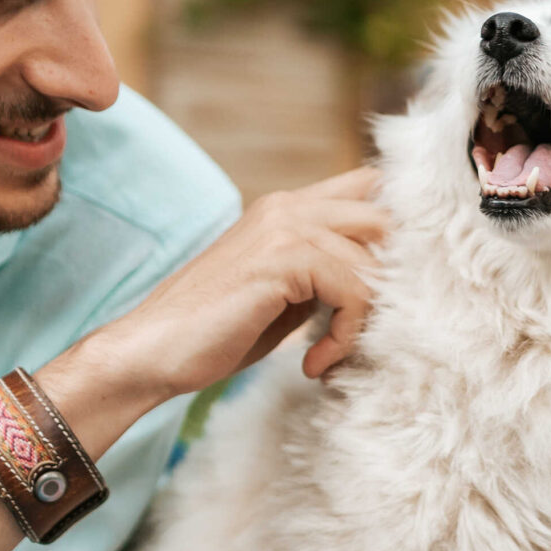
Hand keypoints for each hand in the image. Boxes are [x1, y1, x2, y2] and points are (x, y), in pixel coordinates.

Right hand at [71, 167, 387, 406]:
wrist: (152, 352)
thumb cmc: (216, 333)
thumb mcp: (286, 295)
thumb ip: (326, 274)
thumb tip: (387, 281)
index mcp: (288, 207)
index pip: (370, 187)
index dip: (397, 230)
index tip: (394, 290)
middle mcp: (289, 205)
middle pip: (386, 216)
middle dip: (395, 276)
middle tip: (370, 328)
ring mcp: (285, 225)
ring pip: (376, 257)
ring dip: (367, 318)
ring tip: (331, 356)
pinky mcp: (283, 258)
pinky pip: (354, 288)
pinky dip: (346, 335)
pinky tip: (314, 363)